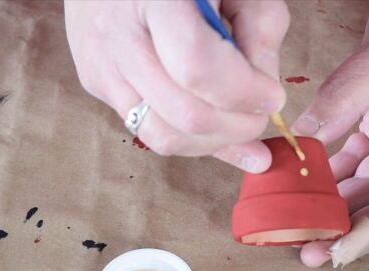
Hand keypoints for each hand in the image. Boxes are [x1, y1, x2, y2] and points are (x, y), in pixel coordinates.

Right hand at [64, 0, 289, 172]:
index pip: (197, 66)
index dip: (243, 92)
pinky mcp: (95, 83)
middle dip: (238, 127)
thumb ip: (261, 28)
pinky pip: (148, 133)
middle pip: (184, 113)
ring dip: (215, 143)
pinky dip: (191, 140)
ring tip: (241, 127)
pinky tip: (216, 130)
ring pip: (164, 136)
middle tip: (261, 114)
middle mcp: (118, 33)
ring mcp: (102, 63)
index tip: (272, 95)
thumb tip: (265, 92)